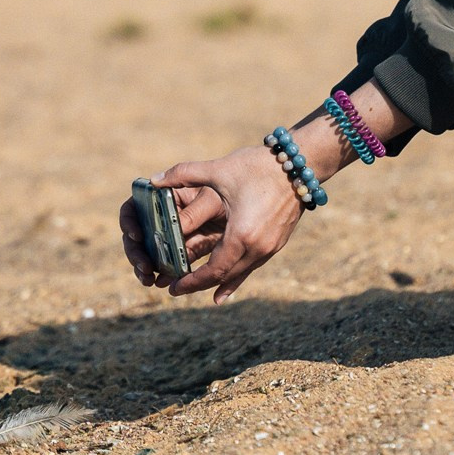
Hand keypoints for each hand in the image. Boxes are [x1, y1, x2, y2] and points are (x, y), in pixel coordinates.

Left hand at [115, 83, 408, 300]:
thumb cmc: (258, 166)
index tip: (172, 288)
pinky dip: (235, 278)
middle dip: (198, 285)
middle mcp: (257, 248)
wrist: (300, 164)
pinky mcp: (276, 243)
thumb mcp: (219, 169)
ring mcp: (270, 248)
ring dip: (216, 283)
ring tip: (194, 288)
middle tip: (175, 288)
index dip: (191, 282)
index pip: (213, 270)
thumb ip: (183, 174)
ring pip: (239, 274)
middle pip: (224, 277)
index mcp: (241, 234)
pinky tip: (224, 290)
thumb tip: (153, 180)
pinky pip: (251, 267)